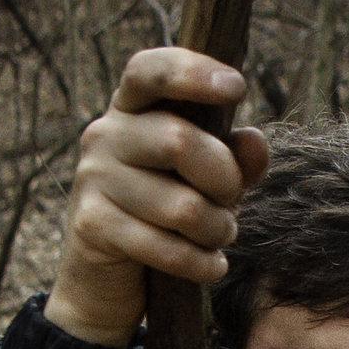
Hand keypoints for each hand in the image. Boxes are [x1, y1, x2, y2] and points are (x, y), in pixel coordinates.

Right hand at [46, 48, 271, 348]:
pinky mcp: (93, 224)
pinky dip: (202, 264)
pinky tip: (211, 266)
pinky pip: (168, 248)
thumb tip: (255, 141)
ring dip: (218, 230)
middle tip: (230, 203)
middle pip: (181, 142)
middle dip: (224, 181)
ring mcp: (94, 178)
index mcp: (130, 109)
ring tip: (219, 237)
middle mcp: (105, 134)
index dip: (192, 72)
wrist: (104, 278)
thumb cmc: (161, 215)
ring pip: (183, 207)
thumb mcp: (203, 182)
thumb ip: (232, 159)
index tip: (236, 87)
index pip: (151, 71)